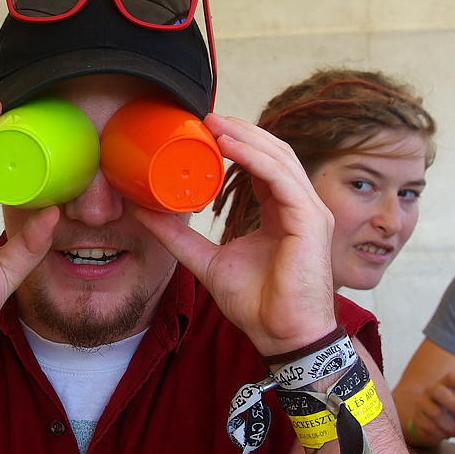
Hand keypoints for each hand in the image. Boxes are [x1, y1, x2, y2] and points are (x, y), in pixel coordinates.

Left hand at [134, 114, 336, 355]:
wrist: (281, 336)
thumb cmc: (257, 303)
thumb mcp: (207, 260)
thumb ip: (179, 236)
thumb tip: (143, 212)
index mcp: (282, 211)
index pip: (263, 165)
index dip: (237, 143)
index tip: (204, 130)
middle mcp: (300, 206)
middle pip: (273, 153)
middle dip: (240, 131)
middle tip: (205, 118)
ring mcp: (310, 211)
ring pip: (279, 158)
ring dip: (246, 137)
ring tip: (214, 125)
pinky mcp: (311, 222)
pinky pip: (282, 179)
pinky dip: (256, 159)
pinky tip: (230, 147)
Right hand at [408, 367, 454, 444]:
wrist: (428, 420)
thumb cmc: (450, 408)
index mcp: (444, 384)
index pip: (451, 377)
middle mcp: (430, 391)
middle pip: (439, 392)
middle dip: (454, 405)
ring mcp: (422, 405)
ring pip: (435, 413)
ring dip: (450, 424)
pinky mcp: (418, 419)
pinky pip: (430, 427)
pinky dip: (442, 433)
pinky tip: (446, 433)